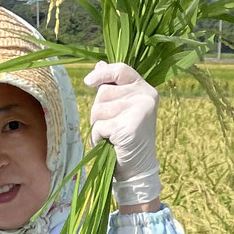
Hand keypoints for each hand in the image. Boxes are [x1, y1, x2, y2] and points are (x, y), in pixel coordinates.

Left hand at [85, 62, 160, 207]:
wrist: (137, 169)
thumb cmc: (127, 139)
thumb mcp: (122, 108)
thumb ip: (113, 87)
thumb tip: (98, 64)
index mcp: (145, 89)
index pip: (120, 69)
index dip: (102, 73)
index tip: (88, 81)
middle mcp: (145, 97)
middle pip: (103, 92)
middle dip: (98, 110)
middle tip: (111, 125)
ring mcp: (138, 112)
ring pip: (98, 109)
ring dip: (98, 126)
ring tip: (111, 136)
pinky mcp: (128, 128)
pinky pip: (99, 126)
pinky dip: (98, 138)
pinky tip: (110, 144)